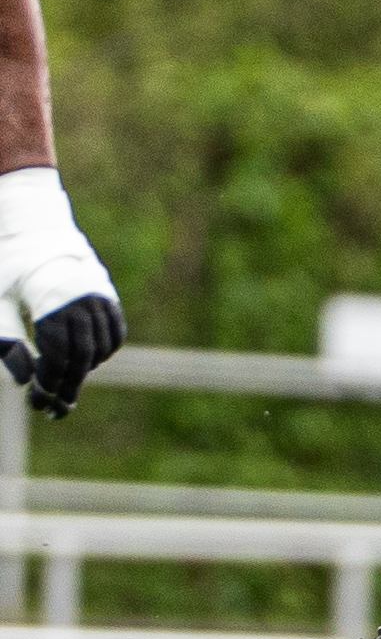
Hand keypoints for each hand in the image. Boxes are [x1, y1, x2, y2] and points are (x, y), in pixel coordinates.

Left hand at [0, 168, 124, 418]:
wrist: (35, 228)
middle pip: (81, 358)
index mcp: (53, 301)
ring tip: (63, 387)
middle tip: (54, 411)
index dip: (48, 383)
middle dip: (66, 387)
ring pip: (100, 350)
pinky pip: (112, 336)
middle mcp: (83, 300)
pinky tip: (82, 362)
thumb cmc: (9, 266)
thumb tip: (24, 381)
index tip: (37, 402)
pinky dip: (100, 353)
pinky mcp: (108, 297)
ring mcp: (100, 298)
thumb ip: (6, 342)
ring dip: (82, 372)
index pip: (58, 356)